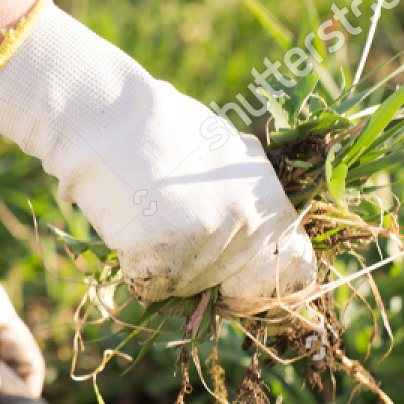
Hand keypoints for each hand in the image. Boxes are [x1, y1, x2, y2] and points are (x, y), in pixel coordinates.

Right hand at [0, 0, 315, 309]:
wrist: (107, 114)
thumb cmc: (155, 127)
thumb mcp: (219, 150)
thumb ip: (237, 194)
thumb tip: (242, 235)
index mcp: (268, 198)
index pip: (296, 270)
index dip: (266, 286)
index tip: (239, 287)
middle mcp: (247, 224)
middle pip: (228, 287)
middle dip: (199, 274)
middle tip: (168, 236)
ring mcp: (208, 244)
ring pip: (183, 289)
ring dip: (160, 266)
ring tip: (141, 214)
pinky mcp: (166, 258)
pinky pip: (147, 287)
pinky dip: (131, 267)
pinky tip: (126, 225)